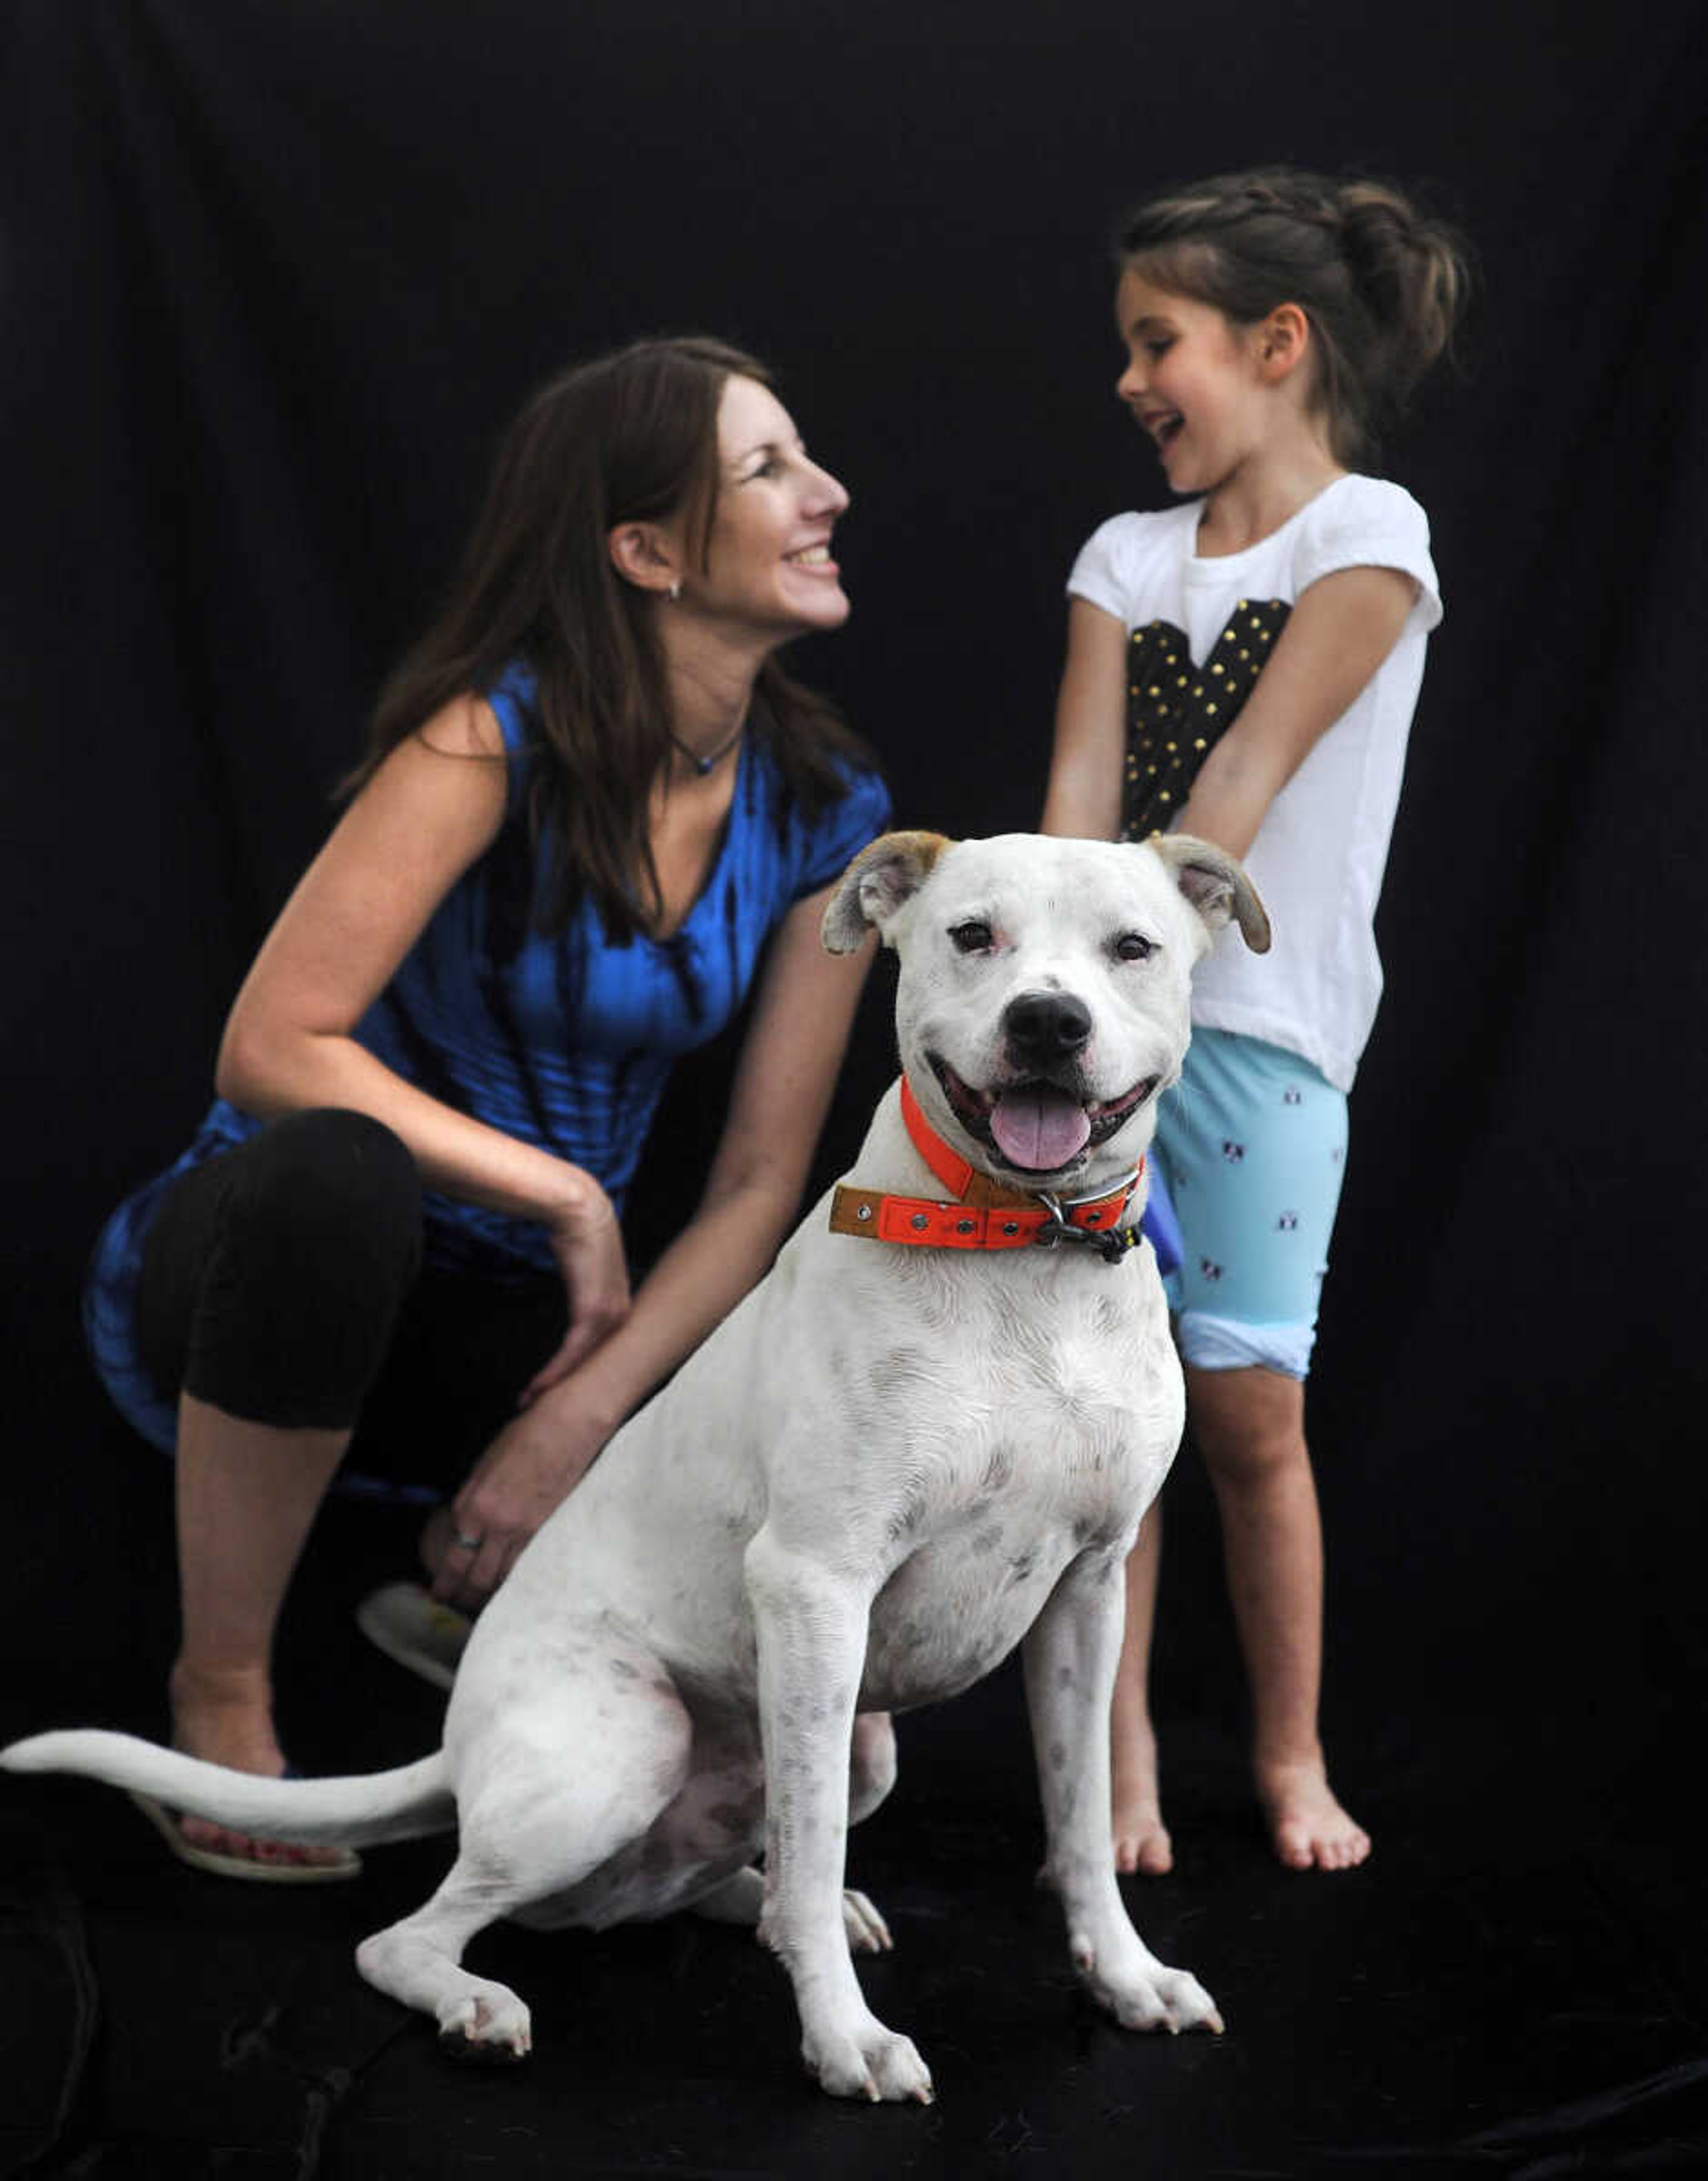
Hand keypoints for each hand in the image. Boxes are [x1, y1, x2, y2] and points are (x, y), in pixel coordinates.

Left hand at [432, 1382, 613, 1605]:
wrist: (566, 1428)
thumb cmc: (525, 1437)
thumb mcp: (484, 1464)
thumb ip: (473, 1497)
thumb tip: (468, 1521)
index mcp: (474, 1504)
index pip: (454, 1554)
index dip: (445, 1578)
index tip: (438, 1591)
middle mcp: (495, 1523)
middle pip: (474, 1573)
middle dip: (461, 1594)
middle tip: (455, 1604)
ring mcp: (524, 1529)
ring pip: (501, 1575)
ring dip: (487, 1592)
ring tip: (479, 1605)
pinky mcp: (548, 1529)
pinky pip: (525, 1565)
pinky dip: (514, 1578)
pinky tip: (509, 1586)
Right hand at [518, 1179, 631, 1407]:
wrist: (580, 1208)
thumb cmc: (578, 1234)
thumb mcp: (587, 1269)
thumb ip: (586, 1288)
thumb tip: (578, 1291)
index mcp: (620, 1309)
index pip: (600, 1353)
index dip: (577, 1374)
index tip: (557, 1390)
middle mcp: (621, 1316)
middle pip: (592, 1364)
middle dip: (565, 1389)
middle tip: (537, 1407)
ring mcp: (609, 1315)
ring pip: (582, 1364)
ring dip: (554, 1385)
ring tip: (529, 1401)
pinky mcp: (592, 1312)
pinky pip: (572, 1352)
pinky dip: (555, 1372)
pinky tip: (538, 1386)